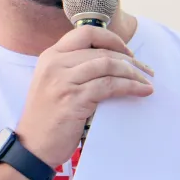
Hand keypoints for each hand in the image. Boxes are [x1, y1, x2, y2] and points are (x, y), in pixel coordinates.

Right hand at [15, 26, 153, 168]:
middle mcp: (55, 63)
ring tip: (146, 81)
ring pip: (108, 65)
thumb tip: (112, 62)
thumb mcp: (53, 83)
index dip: (112, 39)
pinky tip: (142, 91)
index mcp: (51, 56)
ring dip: (133, 72)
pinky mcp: (74, 99)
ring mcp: (63, 80)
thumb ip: (74, 68)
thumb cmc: (47, 118)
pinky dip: (130, 87)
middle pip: (102, 50)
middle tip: (146, 70)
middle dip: (130, 60)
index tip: (128, 52)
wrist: (33, 147)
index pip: (86, 32)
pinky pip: (109, 86)